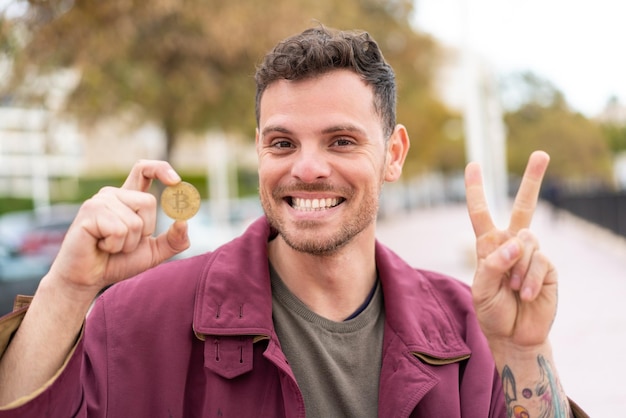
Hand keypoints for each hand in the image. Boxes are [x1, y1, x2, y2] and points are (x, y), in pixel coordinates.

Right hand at [47, 160, 189, 299]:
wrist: (87, 279)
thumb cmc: (117, 262)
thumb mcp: (154, 252)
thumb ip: (174, 240)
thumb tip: (184, 221)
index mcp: (128, 198)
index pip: (144, 170)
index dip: (161, 169)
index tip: (176, 181)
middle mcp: (113, 194)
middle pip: (148, 202)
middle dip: (144, 230)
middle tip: (123, 242)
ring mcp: (99, 201)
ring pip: (135, 221)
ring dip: (127, 243)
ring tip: (109, 245)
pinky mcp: (89, 212)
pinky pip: (119, 230)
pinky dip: (115, 246)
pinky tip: (100, 246)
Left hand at [465, 151, 557, 349]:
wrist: (515, 334)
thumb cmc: (492, 310)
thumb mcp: (481, 288)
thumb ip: (493, 264)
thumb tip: (515, 242)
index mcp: (489, 244)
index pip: (480, 212)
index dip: (475, 189)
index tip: (473, 165)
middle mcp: (511, 243)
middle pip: (524, 207)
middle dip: (533, 180)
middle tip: (542, 154)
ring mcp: (531, 253)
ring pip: (527, 241)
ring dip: (517, 268)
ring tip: (514, 290)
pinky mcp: (548, 266)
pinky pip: (538, 261)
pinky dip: (529, 278)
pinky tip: (526, 293)